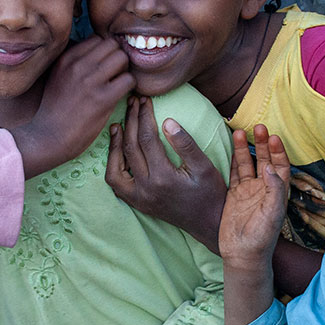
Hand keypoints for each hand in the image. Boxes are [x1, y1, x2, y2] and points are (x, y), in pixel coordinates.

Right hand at [13, 37, 134, 178]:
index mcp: (66, 59)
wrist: (47, 137)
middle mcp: (78, 66)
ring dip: (124, 70)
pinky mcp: (102, 99)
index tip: (104, 65)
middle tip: (114, 74)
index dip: (104, 51)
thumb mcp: (56, 77)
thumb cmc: (54, 109)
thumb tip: (97, 51)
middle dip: (116, 57)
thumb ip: (73, 62)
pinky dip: (129, 86)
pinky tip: (120, 95)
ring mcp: (90, 82)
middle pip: (112, 44)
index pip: (96, 39)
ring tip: (118, 83)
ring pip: (122, 58)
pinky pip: (128, 79)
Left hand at [105, 96, 226, 251]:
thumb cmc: (211, 192)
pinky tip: (118, 149)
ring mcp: (138, 198)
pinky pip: (116, 183)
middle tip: (132, 103)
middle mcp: (145, 189)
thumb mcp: (204, 166)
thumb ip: (185, 143)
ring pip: (115, 167)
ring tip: (119, 124)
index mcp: (162, 177)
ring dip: (115, 143)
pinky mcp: (137, 203)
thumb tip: (167, 121)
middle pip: (130, 148)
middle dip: (130, 122)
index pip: (147, 138)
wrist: (209, 223)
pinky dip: (113, 164)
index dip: (145, 116)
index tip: (145, 100)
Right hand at [219, 125, 289, 266]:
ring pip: (247, 164)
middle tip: (259, 127)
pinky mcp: (233, 196)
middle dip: (263, 144)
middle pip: (265, 161)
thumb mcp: (272, 214)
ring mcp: (248, 192)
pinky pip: (233, 173)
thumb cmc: (262, 238)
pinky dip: (232, 160)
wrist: (242, 255)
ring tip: (240, 131)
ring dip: (245, 148)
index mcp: (276, 193)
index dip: (279, 152)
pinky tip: (229, 147)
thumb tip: (271, 166)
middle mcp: (263, 190)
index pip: (281, 167)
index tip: (274, 137)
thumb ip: (273, 189)